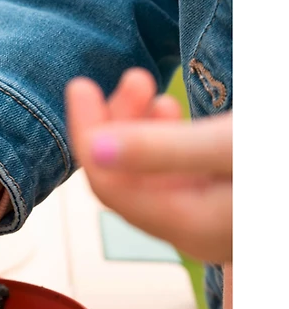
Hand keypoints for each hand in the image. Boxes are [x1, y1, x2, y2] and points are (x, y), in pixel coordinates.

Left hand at [65, 68, 231, 263]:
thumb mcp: (228, 147)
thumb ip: (161, 151)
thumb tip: (93, 149)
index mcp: (188, 226)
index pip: (108, 184)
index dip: (87, 132)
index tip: (80, 87)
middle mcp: (192, 230)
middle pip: (124, 178)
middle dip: (115, 125)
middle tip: (129, 78)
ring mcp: (205, 217)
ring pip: (146, 173)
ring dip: (137, 127)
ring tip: (144, 83)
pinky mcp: (219, 200)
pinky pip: (172, 173)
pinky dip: (163, 139)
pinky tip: (165, 109)